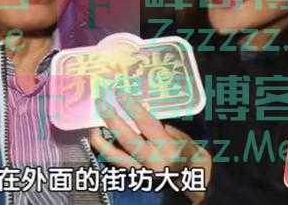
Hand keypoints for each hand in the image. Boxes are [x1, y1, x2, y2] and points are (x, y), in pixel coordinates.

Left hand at [88, 93, 210, 203]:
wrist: (195, 193)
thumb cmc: (194, 164)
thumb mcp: (193, 146)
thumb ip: (173, 133)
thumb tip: (154, 122)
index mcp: (169, 150)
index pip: (147, 124)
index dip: (133, 108)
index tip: (120, 94)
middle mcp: (153, 162)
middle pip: (128, 139)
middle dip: (112, 120)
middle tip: (101, 103)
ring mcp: (141, 173)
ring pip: (115, 157)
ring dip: (101, 141)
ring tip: (92, 126)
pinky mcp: (135, 179)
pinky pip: (116, 165)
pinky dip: (106, 153)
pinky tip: (99, 141)